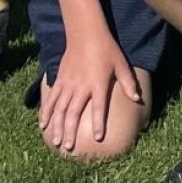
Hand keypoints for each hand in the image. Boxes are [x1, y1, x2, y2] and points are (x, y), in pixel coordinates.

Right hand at [39, 26, 141, 151]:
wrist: (86, 35)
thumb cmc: (107, 50)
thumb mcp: (121, 65)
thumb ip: (129, 83)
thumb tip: (138, 99)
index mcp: (98, 83)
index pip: (99, 107)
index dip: (98, 123)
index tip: (97, 138)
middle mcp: (81, 86)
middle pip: (74, 113)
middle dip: (70, 131)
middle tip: (68, 148)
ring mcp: (67, 84)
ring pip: (60, 109)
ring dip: (57, 126)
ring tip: (56, 142)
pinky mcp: (59, 81)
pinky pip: (51, 99)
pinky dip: (46, 112)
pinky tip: (43, 125)